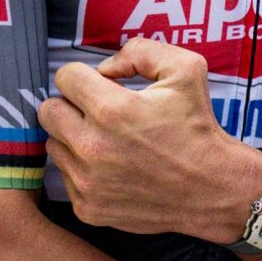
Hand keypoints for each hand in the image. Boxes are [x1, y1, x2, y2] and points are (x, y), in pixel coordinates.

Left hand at [38, 39, 261, 239]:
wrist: (213, 189)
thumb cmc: (198, 127)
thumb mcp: (185, 69)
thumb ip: (140, 52)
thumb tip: (105, 68)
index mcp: (111, 109)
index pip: (64, 77)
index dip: (84, 77)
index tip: (102, 87)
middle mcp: (93, 147)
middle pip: (48, 111)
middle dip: (71, 105)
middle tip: (97, 112)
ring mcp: (87, 182)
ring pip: (54, 145)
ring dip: (74, 138)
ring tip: (106, 141)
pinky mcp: (88, 208)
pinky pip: (65, 178)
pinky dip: (82, 170)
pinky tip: (111, 168)